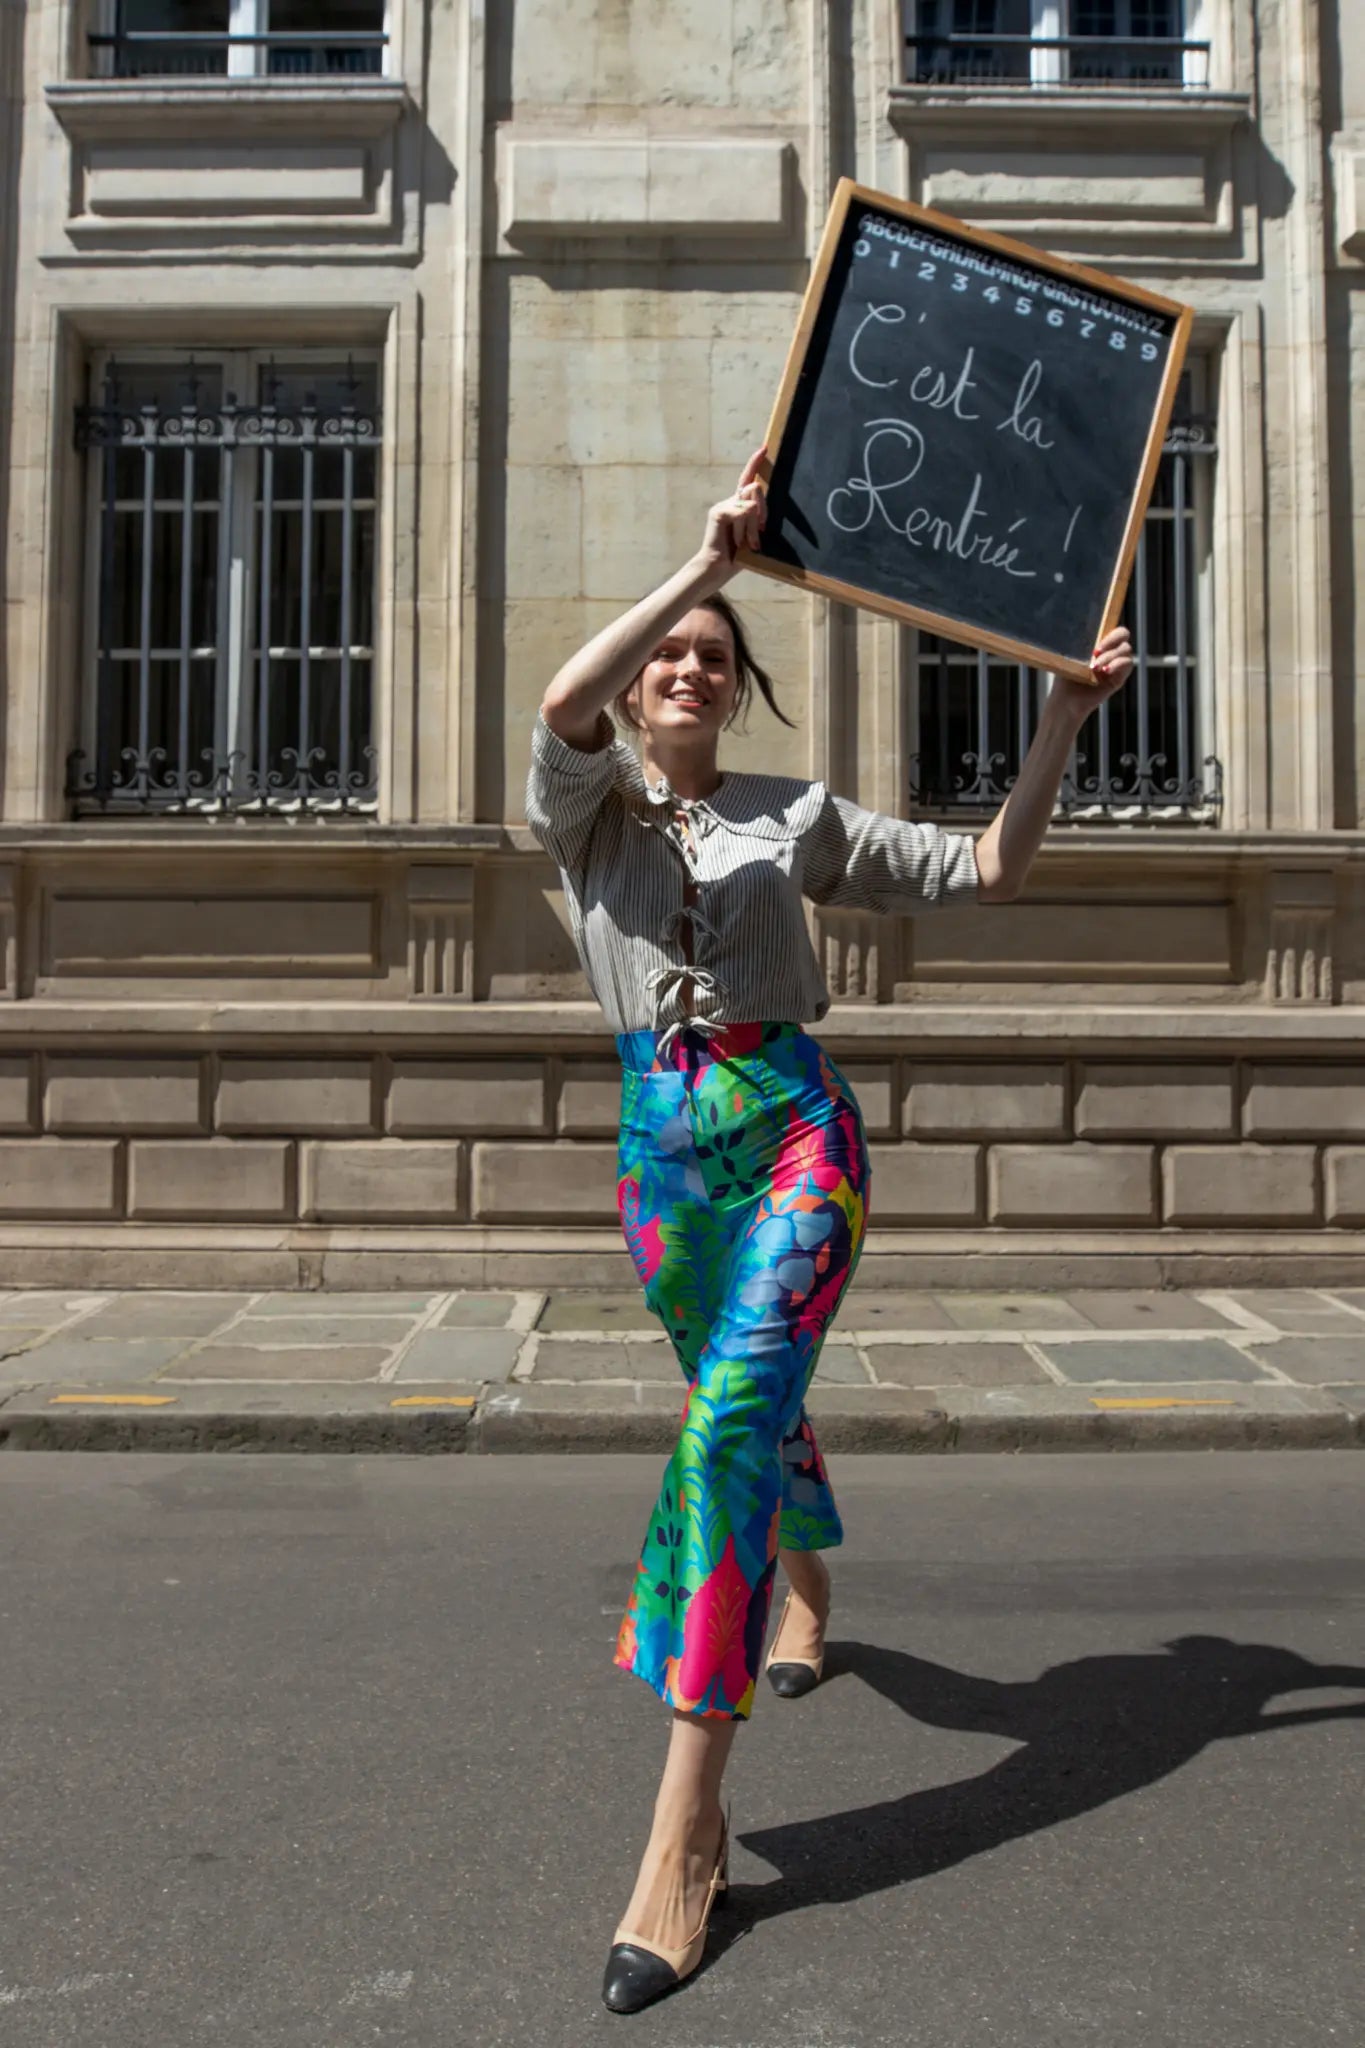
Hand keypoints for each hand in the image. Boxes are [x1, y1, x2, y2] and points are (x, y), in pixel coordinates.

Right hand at [692, 447, 767, 591]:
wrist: (720, 566)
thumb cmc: (740, 553)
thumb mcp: (755, 532)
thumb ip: (758, 515)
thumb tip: (756, 503)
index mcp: (742, 504)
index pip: (748, 478)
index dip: (755, 462)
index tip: (765, 448)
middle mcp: (732, 501)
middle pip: (756, 488)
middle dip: (762, 513)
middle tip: (760, 533)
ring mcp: (724, 505)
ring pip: (751, 504)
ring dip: (753, 527)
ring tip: (747, 542)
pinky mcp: (718, 512)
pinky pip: (742, 512)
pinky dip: (744, 528)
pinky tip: (739, 540)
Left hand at [1053, 625, 1133, 723]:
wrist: (1066, 699)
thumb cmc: (1066, 676)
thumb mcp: (1070, 655)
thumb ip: (1079, 640)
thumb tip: (1079, 624)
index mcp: (1099, 643)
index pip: (1111, 627)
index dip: (1108, 629)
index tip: (1095, 640)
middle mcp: (1110, 651)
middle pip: (1123, 634)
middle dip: (1111, 639)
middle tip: (1095, 652)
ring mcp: (1116, 664)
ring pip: (1126, 649)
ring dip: (1110, 656)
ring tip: (1095, 667)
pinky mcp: (1119, 677)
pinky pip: (1128, 663)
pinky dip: (1117, 664)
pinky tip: (1105, 671)